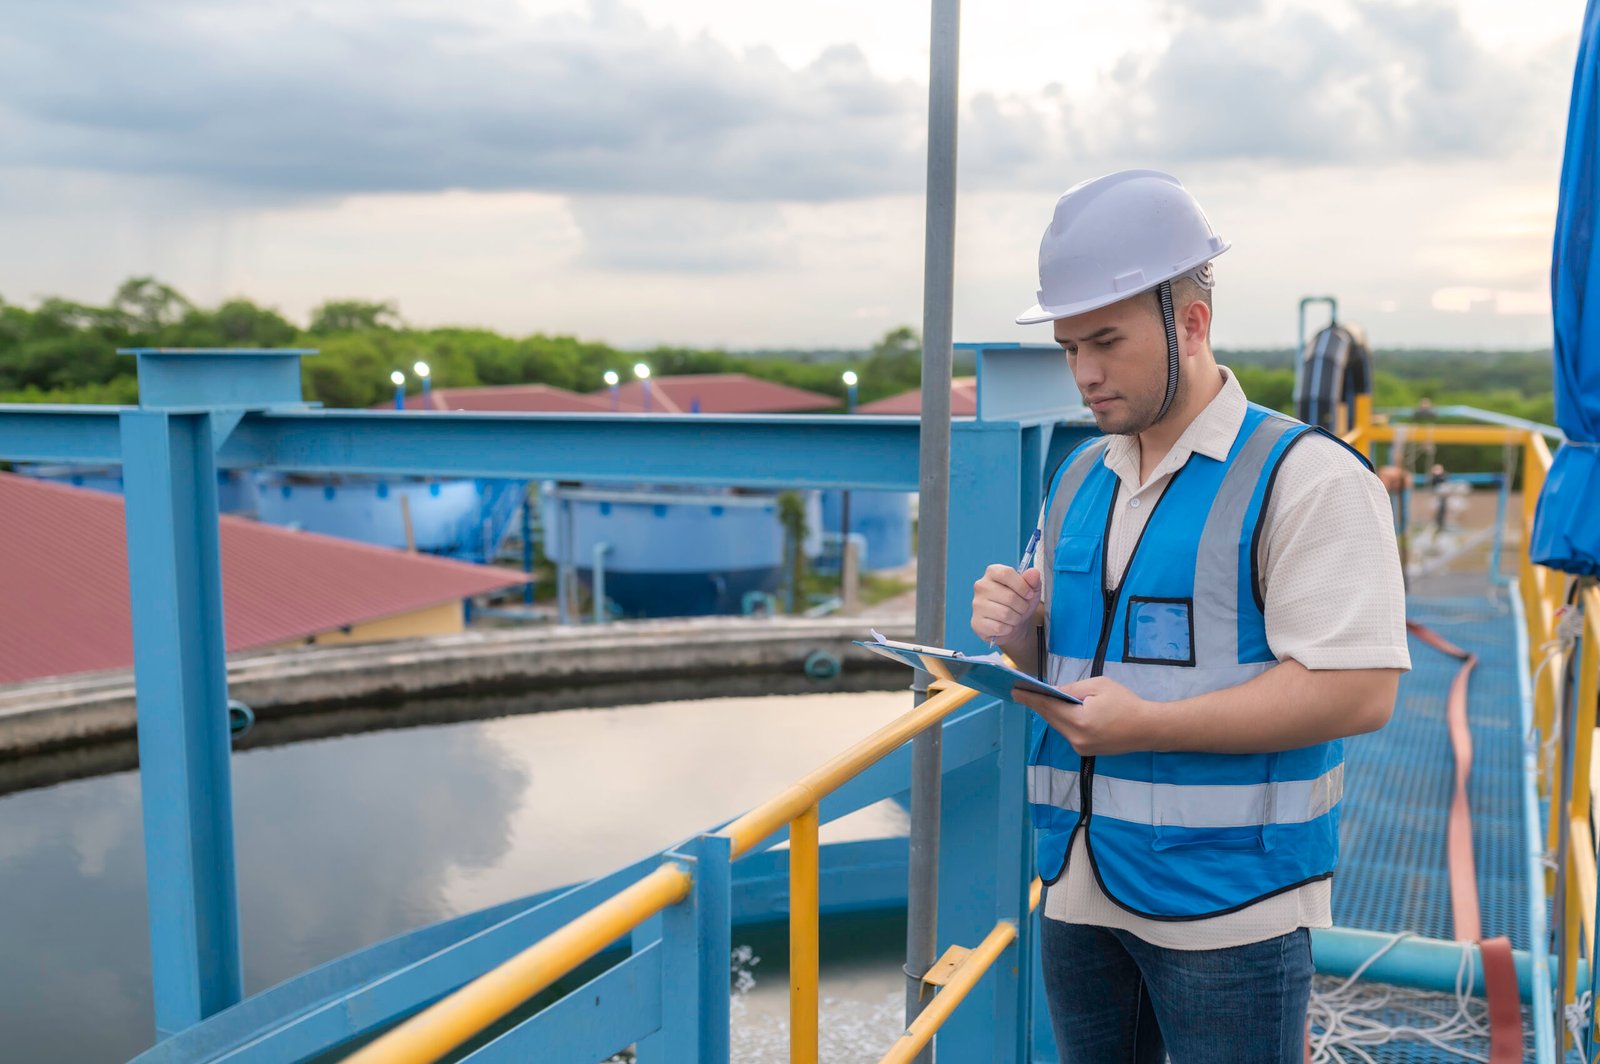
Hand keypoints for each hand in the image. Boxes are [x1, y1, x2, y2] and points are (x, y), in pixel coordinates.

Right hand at [971, 564, 1041, 645]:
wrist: (1013, 624)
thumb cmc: (1019, 603)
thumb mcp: (1031, 589)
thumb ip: (1033, 579)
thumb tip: (1033, 572)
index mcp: (992, 572)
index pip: (1006, 573)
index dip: (1022, 586)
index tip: (1029, 594)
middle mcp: (981, 586)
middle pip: (1009, 597)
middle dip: (1022, 606)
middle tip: (1021, 608)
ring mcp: (977, 604)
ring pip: (1005, 614)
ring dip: (1016, 619)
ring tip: (1014, 617)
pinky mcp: (976, 622)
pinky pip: (999, 627)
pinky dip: (1007, 629)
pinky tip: (1005, 625)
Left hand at [1011, 676, 1164, 756]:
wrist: (1148, 729)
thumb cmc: (1126, 703)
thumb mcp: (1099, 686)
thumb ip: (1072, 689)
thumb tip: (1053, 692)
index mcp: (1079, 720)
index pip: (1048, 707)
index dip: (1030, 698)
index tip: (1014, 691)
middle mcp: (1076, 738)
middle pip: (1050, 718)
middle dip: (1037, 704)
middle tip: (1020, 692)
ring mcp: (1081, 748)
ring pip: (1058, 726)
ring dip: (1049, 713)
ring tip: (1036, 699)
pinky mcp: (1086, 751)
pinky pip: (1068, 733)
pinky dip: (1061, 721)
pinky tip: (1057, 711)